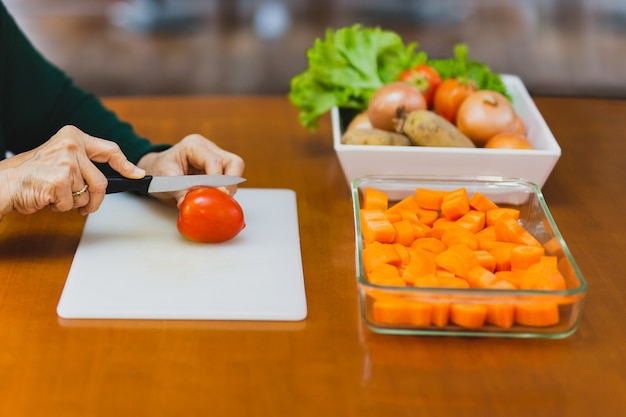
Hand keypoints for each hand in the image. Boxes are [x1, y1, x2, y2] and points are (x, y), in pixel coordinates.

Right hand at [0, 125, 144, 217]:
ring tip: (54, 194)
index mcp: (73, 137)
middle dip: (95, 200)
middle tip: (86, 208)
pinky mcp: (59, 180)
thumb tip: (114, 177)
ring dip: (72, 203)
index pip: (110, 150)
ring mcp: (66, 163)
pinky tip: (46, 197)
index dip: (126, 165)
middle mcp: (71, 146)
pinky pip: (71, 204)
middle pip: (100, 182)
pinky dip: (60, 207)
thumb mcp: (61, 159)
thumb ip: (84, 163)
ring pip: (86, 195)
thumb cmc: (32, 174)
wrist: (4, 182)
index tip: (138, 174)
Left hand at [136, 134, 244, 206]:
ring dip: (229, 188)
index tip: (218, 194)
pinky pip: (230, 180)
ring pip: (236, 171)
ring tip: (217, 200)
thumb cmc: (158, 171)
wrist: (155, 172)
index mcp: (195, 145)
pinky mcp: (218, 170)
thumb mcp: (165, 180)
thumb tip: (189, 202)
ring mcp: (216, 159)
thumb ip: (179, 191)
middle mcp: (209, 149)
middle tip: (224, 197)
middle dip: (232, 182)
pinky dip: (225, 191)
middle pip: (234, 163)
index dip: (218, 180)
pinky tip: (216, 199)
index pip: (214, 162)